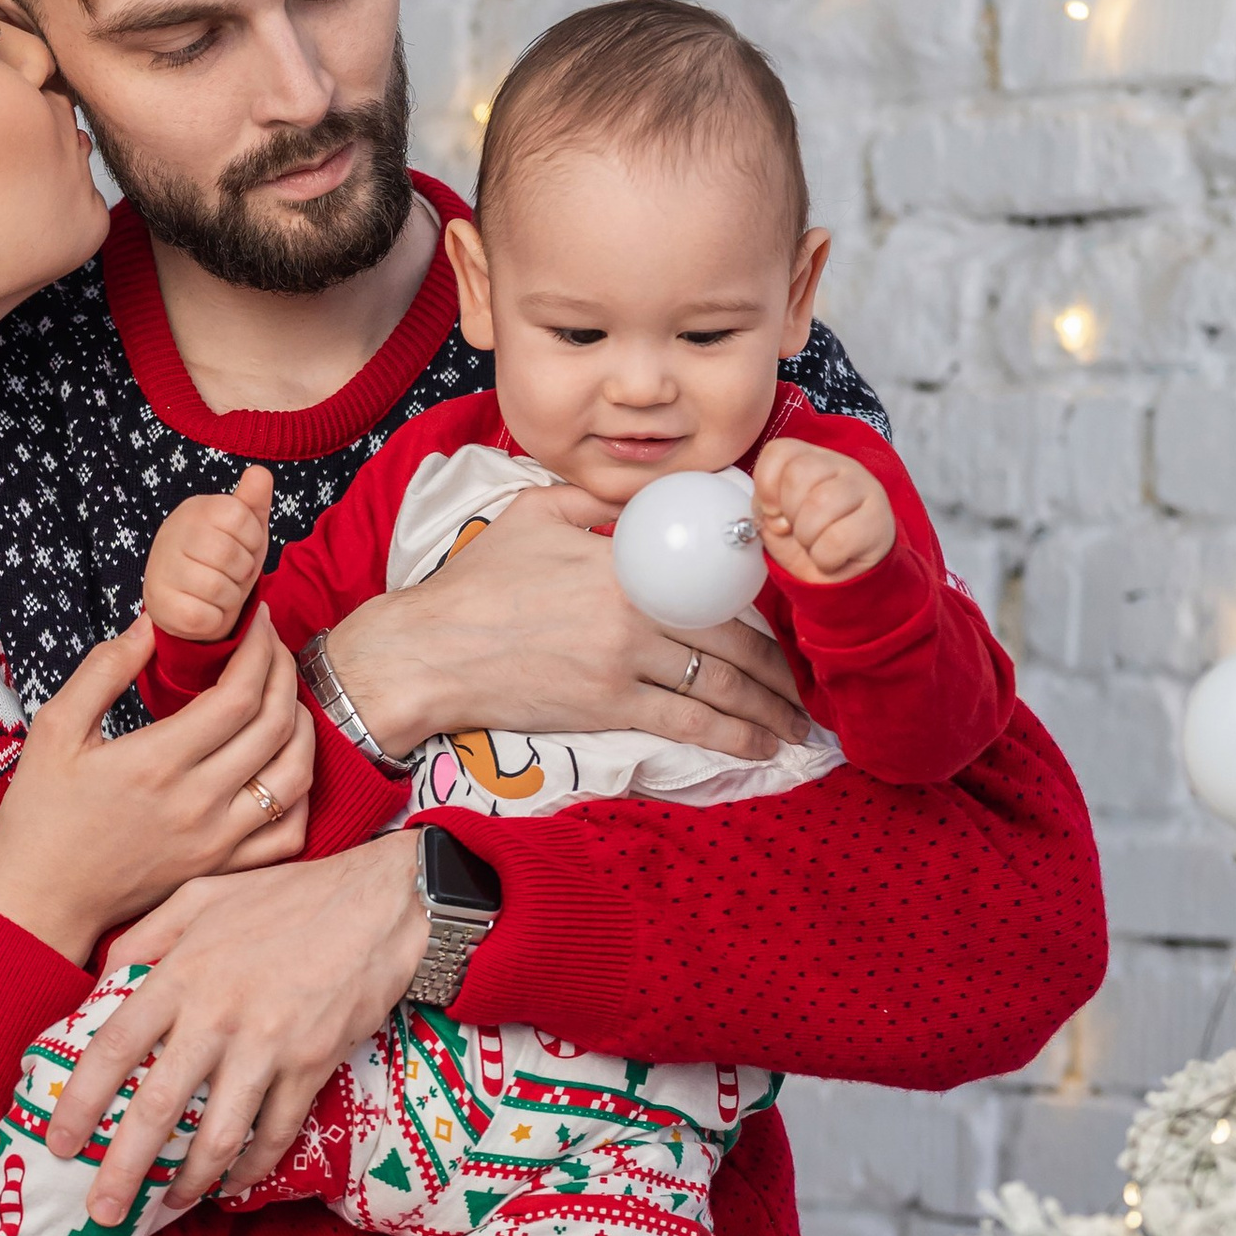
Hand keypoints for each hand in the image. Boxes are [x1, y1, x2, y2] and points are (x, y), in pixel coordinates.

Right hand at [0, 610, 312, 964]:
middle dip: (284, 673)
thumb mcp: (55, 730)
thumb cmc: (42, 815)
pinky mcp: (221, 869)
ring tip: (286, 698)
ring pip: (294, 776)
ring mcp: (216, 841)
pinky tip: (285, 766)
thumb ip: (103, 671)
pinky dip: (300, 795)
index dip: (259, 649)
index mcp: (157, 762)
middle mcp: (198, 802)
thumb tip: (151, 624)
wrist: (41, 901)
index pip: (239, 694)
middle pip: (275, 725)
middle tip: (273, 647)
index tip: (255, 621)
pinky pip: (288, 833)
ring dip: (302, 728)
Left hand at [44, 830, 424, 1220]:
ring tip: (168, 1204)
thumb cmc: (284, 898)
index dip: (80, 1102)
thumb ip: (144, 936)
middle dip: (123, 1168)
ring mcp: (266, 1045)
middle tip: (102, 1210)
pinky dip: (250, 1167)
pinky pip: (274, 1133)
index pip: (114, 1047)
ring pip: (216, 1134)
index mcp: (181, 973)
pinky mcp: (311, 1065)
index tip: (60, 1142)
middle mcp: (216, 1015)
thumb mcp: (201, 895)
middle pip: (156, 1107)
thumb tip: (101, 983)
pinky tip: (231, 1183)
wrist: (378, 903)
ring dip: (189, 1180)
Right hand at [143, 464, 271, 641]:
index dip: (252, 540)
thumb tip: (260, 473)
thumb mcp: (244, 529)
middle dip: (242, 572)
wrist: (187, 600)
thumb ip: (253, 502)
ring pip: (219, 589)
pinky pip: (205, 617)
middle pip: (231, 555)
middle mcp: (172, 534)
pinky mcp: (161, 606)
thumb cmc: (221, 560)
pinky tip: (206, 610)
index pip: (240, 517)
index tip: (242, 547)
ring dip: (230, 598)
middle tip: (231, 574)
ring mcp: (162, 570)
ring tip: (219, 593)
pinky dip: (215, 620)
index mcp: (195, 509)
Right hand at [322, 487, 806, 763]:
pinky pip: (686, 723)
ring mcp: (623, 663)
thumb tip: (636, 489)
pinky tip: (760, 745)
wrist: (428, 651)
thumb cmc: (474, 584)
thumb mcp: (532, 513)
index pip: (710, 581)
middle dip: (778, 671)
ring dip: (766, 709)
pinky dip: (731, 737)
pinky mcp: (607, 707)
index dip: (759, 605)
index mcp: (622, 561)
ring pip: (718, 686)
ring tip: (794, 724)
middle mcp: (634, 612)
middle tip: (806, 686)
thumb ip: (592, 498)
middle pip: (729, 642)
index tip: (786, 620)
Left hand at [752, 438, 896, 584]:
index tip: (772, 511)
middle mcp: (841, 465)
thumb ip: (765, 505)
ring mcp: (865, 488)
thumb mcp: (776, 520)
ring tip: (815, 543)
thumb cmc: (808, 539)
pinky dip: (824, 558)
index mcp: (810, 458)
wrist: (842, 575)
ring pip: (820, 502)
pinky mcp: (879, 519)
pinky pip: (838, 539)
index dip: (766, 485)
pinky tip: (832, 557)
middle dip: (788, 513)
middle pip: (798, 474)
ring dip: (806, 536)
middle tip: (797, 529)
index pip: (779, 450)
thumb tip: (774, 515)